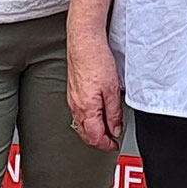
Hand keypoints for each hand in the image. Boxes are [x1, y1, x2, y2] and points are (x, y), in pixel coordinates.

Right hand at [66, 35, 124, 151]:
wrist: (84, 42)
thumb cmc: (96, 61)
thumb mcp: (113, 90)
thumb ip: (113, 113)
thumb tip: (115, 129)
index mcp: (86, 109)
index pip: (94, 137)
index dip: (106, 145)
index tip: (114, 145)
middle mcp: (76, 106)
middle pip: (85, 133)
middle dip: (98, 140)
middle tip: (111, 140)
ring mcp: (72, 98)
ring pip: (81, 123)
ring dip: (93, 130)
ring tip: (106, 129)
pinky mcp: (73, 91)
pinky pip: (79, 112)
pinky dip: (88, 119)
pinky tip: (96, 114)